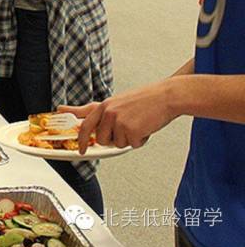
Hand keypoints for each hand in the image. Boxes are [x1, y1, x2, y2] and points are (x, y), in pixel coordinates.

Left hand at [59, 79, 177, 154]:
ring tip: (138, 124)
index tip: (81, 149)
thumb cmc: (145, 100)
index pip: (86, 125)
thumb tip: (97, 130)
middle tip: (126, 129)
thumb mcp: (119, 102)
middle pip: (101, 140)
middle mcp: (108, 113)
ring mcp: (118, 121)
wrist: (165, 96)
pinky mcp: (130, 130)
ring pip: (117, 144)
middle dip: (112, 140)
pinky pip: (132, 145)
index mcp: (104, 105)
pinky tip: (146, 127)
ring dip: (129, 139)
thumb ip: (106, 115)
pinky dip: (140, 140)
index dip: (81, 139)